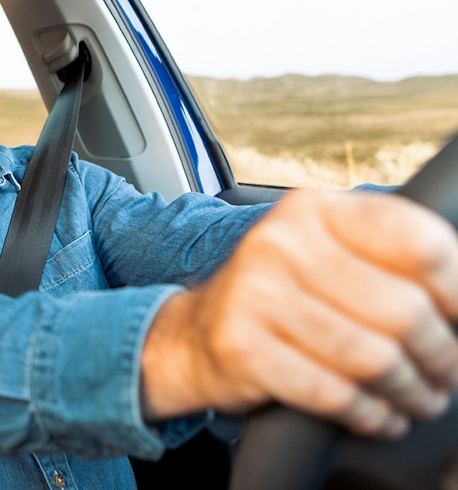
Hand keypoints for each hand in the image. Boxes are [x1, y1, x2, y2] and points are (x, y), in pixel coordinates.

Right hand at [142, 188, 457, 437]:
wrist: (193, 334)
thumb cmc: (276, 296)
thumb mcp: (325, 253)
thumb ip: (386, 257)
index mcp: (314, 208)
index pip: (420, 244)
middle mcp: (281, 242)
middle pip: (405, 311)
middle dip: (442, 356)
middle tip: (446, 373)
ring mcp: (256, 294)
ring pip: (374, 359)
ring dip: (410, 392)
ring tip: (418, 398)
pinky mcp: (244, 347)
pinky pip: (335, 394)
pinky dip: (370, 415)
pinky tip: (378, 416)